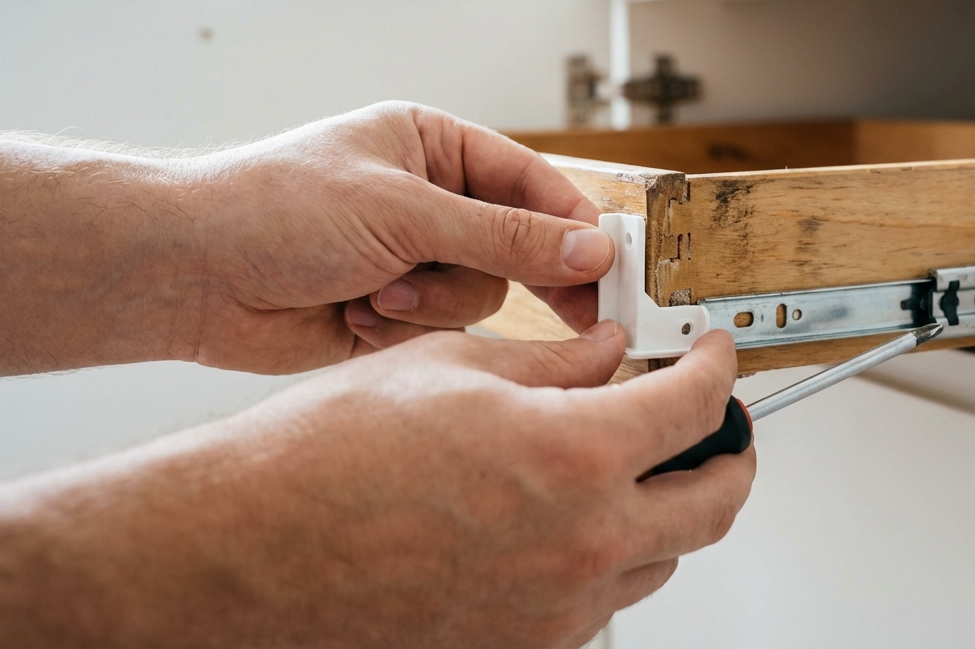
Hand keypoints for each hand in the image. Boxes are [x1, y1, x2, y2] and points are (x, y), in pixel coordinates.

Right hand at [0, 326, 754, 647]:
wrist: (244, 553)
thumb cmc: (324, 459)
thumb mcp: (452, 367)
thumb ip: (555, 363)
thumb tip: (610, 355)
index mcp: (575, 457)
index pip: (697, 407)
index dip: (718, 369)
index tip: (714, 356)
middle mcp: (584, 547)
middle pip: (715, 502)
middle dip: (730, 452)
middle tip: (715, 423)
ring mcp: (557, 611)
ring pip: (663, 559)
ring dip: (666, 509)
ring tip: (630, 468)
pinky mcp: (523, 648)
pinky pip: (602, 607)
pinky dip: (608, 560)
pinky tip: (566, 522)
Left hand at [184, 101, 611, 372]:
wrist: (187, 274)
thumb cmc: (276, 208)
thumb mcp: (404, 211)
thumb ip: (505, 235)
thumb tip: (590, 248)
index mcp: (433, 146)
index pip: (532, 182)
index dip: (576, 225)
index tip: (613, 266)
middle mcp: (429, 200)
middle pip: (520, 246)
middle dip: (522, 276)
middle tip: (580, 315)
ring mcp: (412, 258)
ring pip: (481, 297)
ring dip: (436, 304)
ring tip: (381, 293)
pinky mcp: (391, 313)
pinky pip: (441, 333)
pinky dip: (405, 331)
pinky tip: (356, 315)